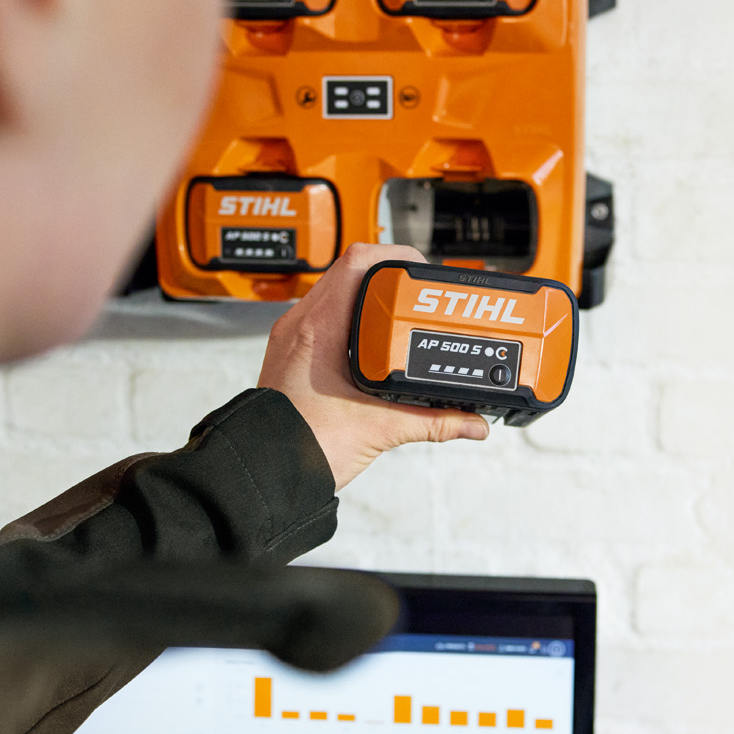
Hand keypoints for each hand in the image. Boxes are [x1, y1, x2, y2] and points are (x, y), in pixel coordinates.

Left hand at [259, 244, 489, 489]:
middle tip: (420, 294)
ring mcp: (293, 338)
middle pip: (349, 271)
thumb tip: (470, 422)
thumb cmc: (299, 450)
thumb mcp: (378, 430)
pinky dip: (355, 319)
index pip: (358, 262)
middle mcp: (300, 326)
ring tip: (403, 313)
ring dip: (371, 296)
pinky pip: (326, 317)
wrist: (264, 475)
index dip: (396, 258)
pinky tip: (377, 342)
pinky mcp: (293, 354)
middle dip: (390, 277)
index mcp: (317, 330)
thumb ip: (432, 422)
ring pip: (336, 292)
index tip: (424, 274)